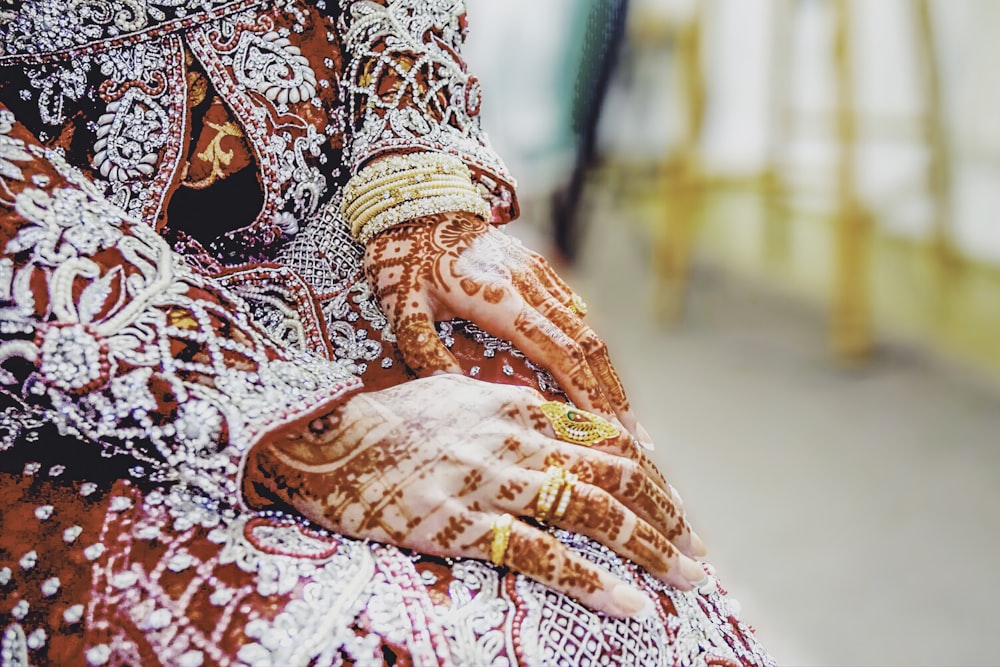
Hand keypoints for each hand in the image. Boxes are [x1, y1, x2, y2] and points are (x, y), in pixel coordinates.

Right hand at [243, 375, 706, 617]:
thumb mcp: (461, 396)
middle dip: (666, 518)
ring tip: (687, 579)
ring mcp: (491, 481)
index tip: (674, 511)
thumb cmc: (391, 421)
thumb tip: (561, 429)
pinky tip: (630, 604)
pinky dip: (594, 581)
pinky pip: (542, 555)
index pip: (609, 441)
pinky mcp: (461, 523)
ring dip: (650, 548)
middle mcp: (516, 439)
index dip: (652, 480)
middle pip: (616, 477)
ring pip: (593, 513)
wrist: (324, 441)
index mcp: (520, 407)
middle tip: (695, 555)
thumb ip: (515, 411)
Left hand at [363, 212, 648, 442]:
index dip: (584, 392)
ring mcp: (539, 274)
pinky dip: (592, 352)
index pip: (556, 351)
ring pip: (587, 330)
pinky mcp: (539, 270)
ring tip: (627, 420)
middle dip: (612, 396)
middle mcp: (530, 284)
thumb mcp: (403, 307)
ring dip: (609, 376)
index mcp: (499, 296)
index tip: (603, 429)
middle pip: (586, 345)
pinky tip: (602, 381)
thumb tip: (457, 396)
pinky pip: (574, 314)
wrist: (415, 201)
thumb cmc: (404, 257)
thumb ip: (426, 351)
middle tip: (635, 441)